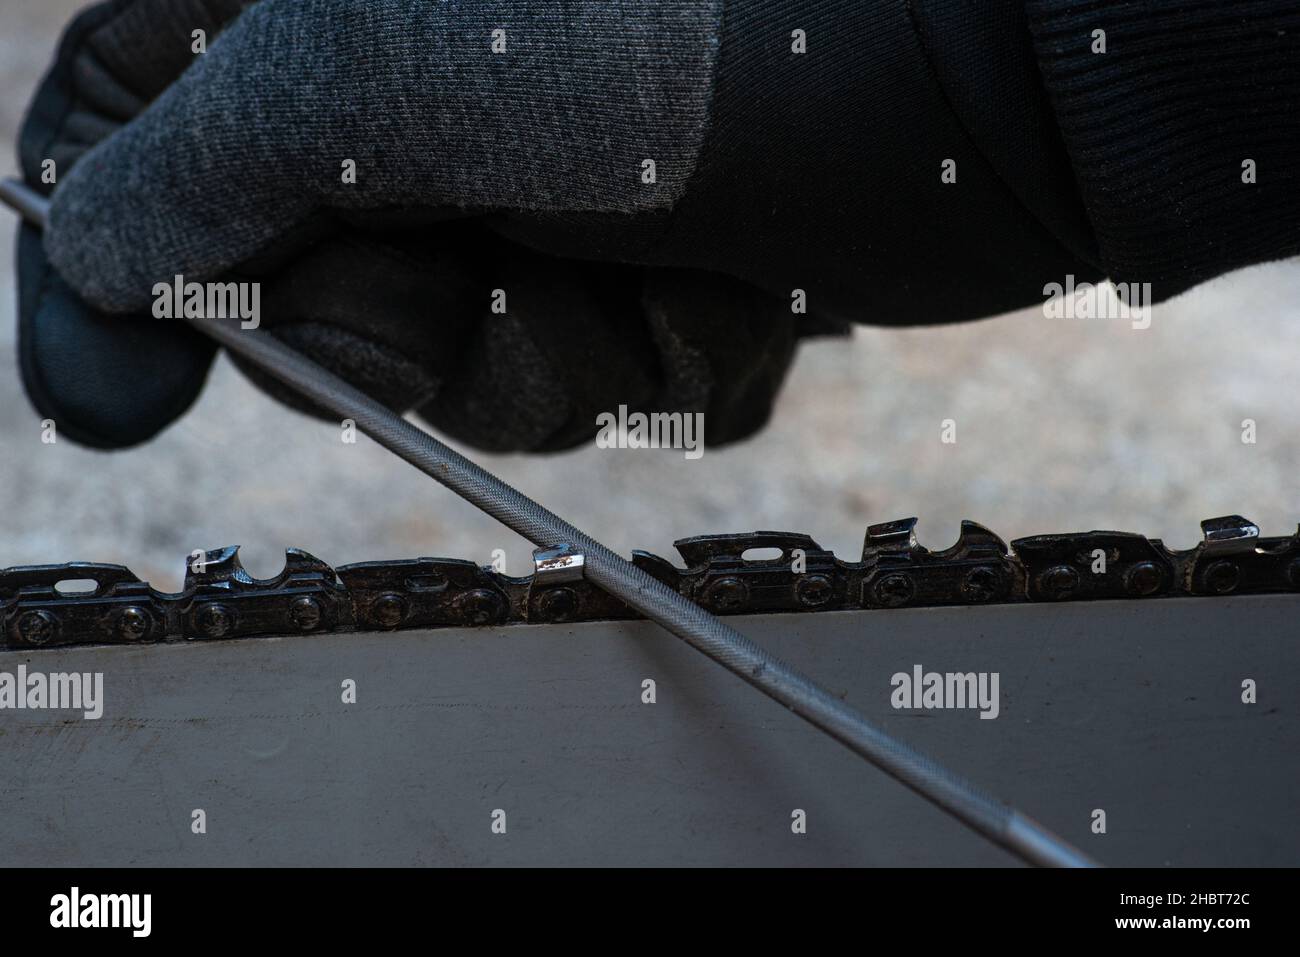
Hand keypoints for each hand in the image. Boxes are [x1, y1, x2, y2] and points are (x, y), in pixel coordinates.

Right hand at [19, 0, 820, 449]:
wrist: (956, 72)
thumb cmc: (656, 31)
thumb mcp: (365, 80)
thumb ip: (197, 168)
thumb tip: (97, 257)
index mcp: (337, 16)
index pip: (144, 135)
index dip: (118, 284)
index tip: (114, 401)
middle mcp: (443, 100)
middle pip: (325, 301)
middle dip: (413, 336)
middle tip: (488, 259)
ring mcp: (562, 189)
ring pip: (490, 372)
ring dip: (570, 354)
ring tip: (655, 251)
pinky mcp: (671, 266)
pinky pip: (624, 388)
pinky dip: (681, 361)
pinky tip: (745, 276)